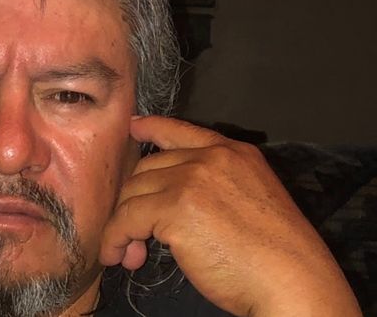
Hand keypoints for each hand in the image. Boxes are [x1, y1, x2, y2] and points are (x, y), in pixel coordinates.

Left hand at [99, 116, 360, 316]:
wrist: (293, 282)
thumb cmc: (276, 257)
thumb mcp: (250, 200)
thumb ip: (215, 187)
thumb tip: (167, 203)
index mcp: (235, 153)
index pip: (182, 131)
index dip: (153, 128)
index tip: (134, 127)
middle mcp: (212, 158)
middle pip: (148, 167)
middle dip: (134, 199)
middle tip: (133, 234)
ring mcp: (192, 180)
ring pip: (133, 193)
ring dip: (123, 224)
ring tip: (127, 252)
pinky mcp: (175, 207)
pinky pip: (126, 219)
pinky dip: (115, 238)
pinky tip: (118, 255)